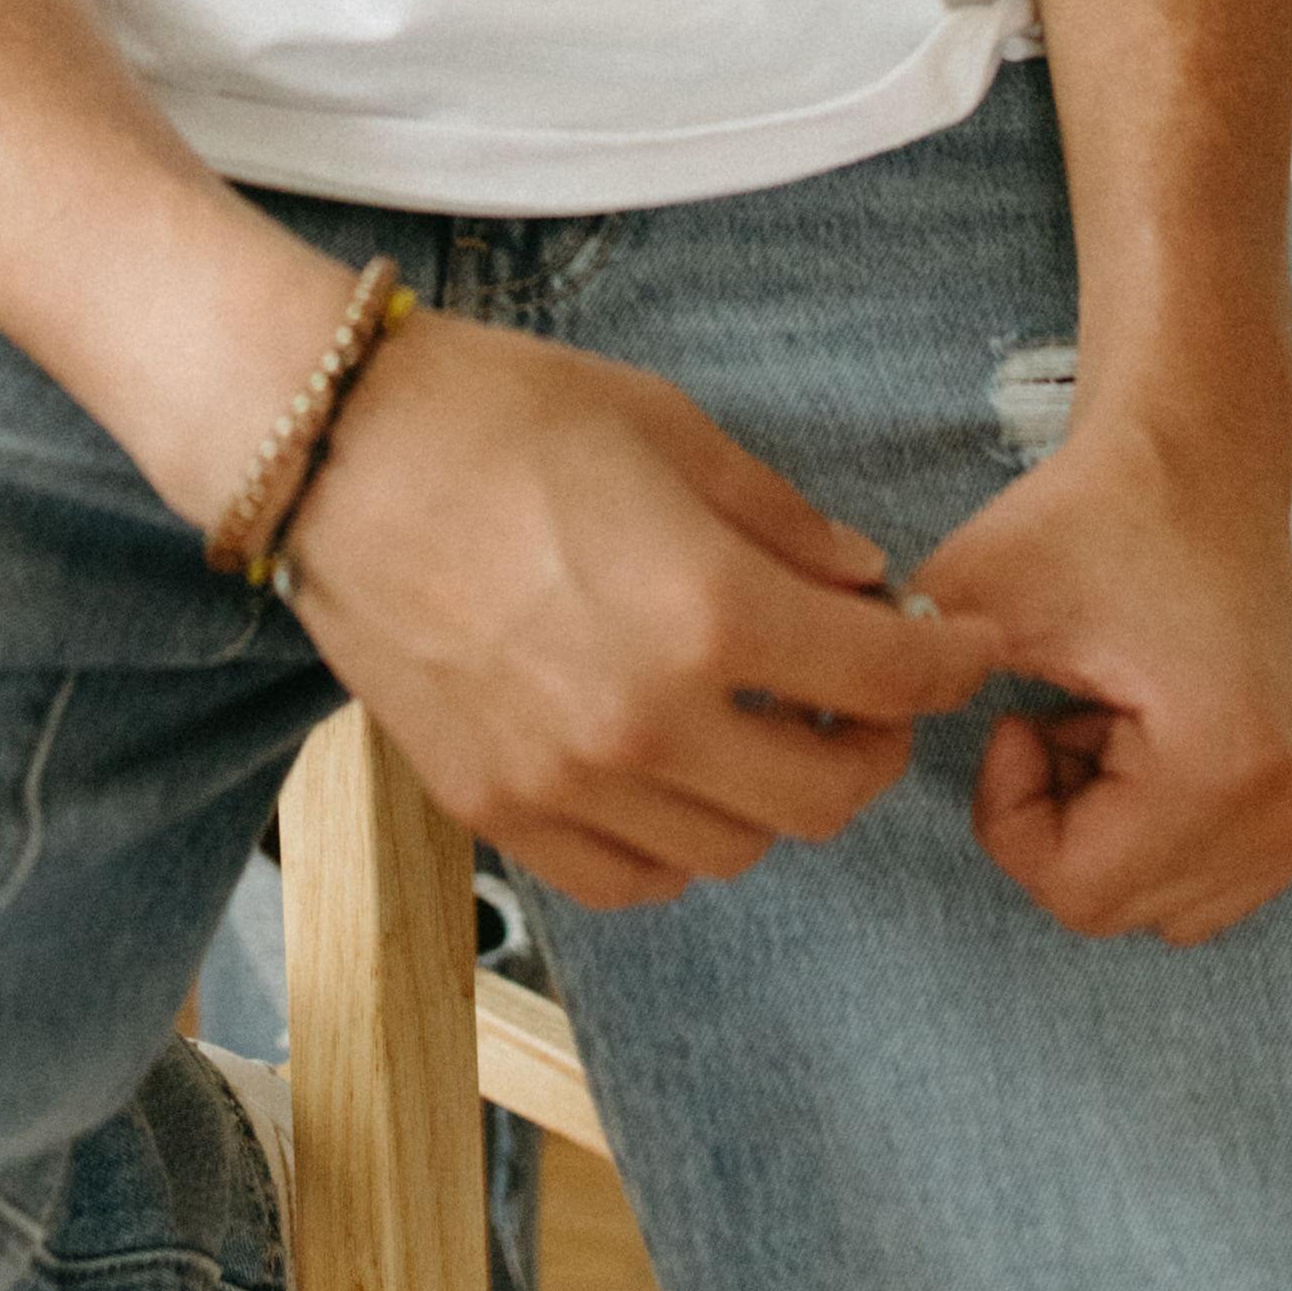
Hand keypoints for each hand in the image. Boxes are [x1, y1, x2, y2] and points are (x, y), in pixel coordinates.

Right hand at [272, 312, 1008, 916]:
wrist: (330, 449)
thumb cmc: (498, 412)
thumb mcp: (668, 426)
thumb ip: (781, 520)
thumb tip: (864, 582)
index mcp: (707, 611)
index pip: (884, 680)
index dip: (947, 666)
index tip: (961, 650)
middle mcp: (649, 722)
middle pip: (824, 797)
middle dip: (872, 747)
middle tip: (867, 694)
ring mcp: (568, 781)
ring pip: (735, 849)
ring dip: (775, 794)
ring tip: (764, 723)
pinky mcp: (498, 810)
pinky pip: (632, 879)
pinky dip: (680, 842)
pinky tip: (677, 771)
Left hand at [909, 413, 1291, 944]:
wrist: (1197, 460)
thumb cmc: (1093, 516)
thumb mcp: (977, 590)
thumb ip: (901, 676)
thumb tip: (839, 745)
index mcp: (1228, 769)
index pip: (1075, 892)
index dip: (1012, 811)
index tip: (1020, 710)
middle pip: (1114, 906)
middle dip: (1057, 817)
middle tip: (1060, 707)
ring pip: (1153, 906)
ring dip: (1102, 828)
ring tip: (1105, 716)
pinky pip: (1197, 883)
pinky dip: (1148, 830)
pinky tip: (1143, 735)